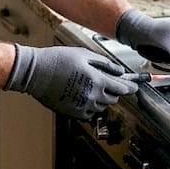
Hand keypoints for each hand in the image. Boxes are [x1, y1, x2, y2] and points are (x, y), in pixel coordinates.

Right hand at [4, 45, 140, 119]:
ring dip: (101, 99)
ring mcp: (82, 106)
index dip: (130, 87)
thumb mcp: (84, 55)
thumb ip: (105, 64)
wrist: (35, 72)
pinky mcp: (72, 113)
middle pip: (113, 98)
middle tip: (106, 82)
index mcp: (97, 80)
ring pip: (101, 106)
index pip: (122, 88)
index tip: (134, 86)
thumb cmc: (58, 60)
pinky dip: (89, 106)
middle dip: (113, 91)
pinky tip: (81, 96)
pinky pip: (89, 113)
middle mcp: (92, 96)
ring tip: (89, 87)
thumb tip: (120, 72)